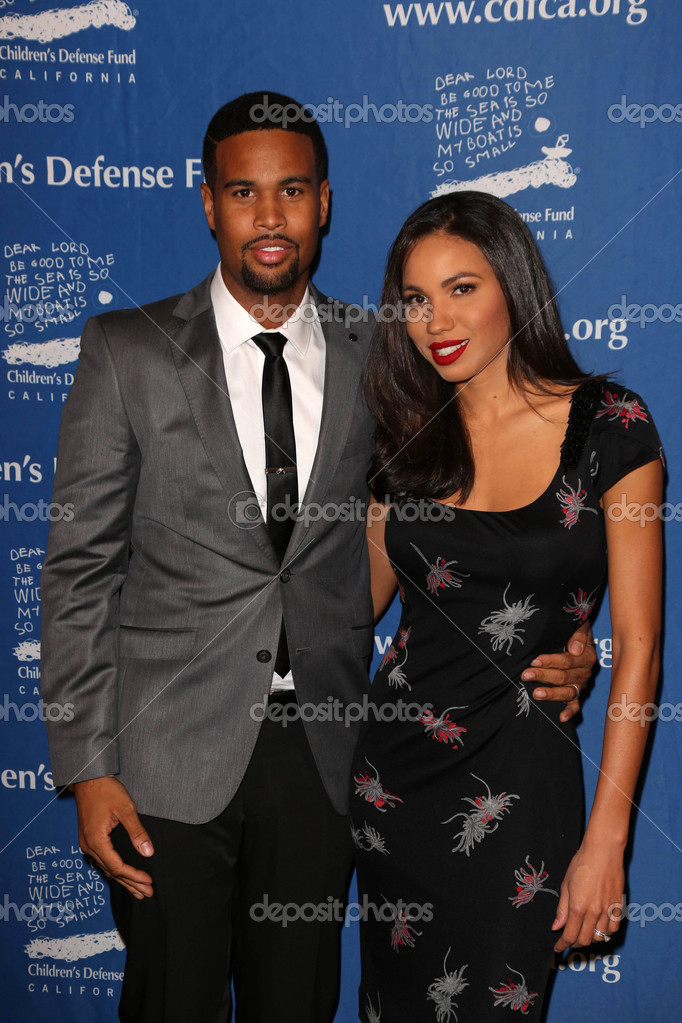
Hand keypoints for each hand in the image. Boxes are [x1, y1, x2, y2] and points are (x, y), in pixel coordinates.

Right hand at [74, 777, 153, 898]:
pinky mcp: (89, 839)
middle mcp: (88, 846)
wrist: (88, 778)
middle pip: (111, 871)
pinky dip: (115, 870)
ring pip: (106, 868)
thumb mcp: (125, 808)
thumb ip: (137, 831)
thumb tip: (148, 852)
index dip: (134, 876)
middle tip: (147, 893)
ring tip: (138, 891)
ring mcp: (86, 843)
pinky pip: (102, 860)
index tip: (149, 882)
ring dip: (123, 879)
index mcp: (96, 840)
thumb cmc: (106, 790)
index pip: (117, 867)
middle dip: (131, 883)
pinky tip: (122, 875)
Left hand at [524, 621, 595, 721]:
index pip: (568, 661)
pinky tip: (561, 718)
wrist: (577, 637)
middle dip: (544, 676)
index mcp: (587, 655)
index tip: (534, 660)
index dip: (550, 661)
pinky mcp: (576, 693)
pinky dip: (570, 712)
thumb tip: (575, 649)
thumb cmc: (573, 629)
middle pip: (564, 676)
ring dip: (552, 694)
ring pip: (568, 692)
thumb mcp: (579, 625)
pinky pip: (575, 705)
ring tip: (536, 693)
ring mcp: (581, 684)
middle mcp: (585, 672)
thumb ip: (578, 634)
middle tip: (526, 675)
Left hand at [552, 841, 624, 951]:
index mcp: (577, 907)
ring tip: (583, 933)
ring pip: (599, 937)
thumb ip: (562, 908)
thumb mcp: (566, 884)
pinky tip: (599, 929)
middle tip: (568, 939)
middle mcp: (593, 913)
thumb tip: (556, 927)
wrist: (603, 851)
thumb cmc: (582, 863)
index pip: (569, 935)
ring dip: (589, 939)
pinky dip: (606, 934)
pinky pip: (613, 929)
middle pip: (584, 940)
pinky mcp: (618, 907)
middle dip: (574, 943)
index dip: (562, 945)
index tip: (557, 948)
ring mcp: (608, 911)